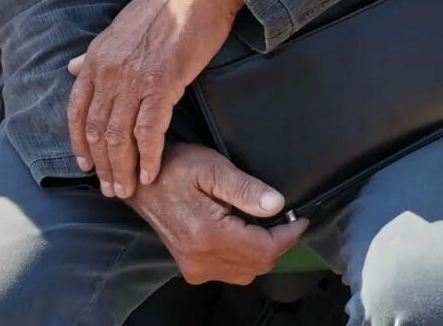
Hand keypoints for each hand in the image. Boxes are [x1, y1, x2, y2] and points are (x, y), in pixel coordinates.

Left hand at [67, 0, 243, 196]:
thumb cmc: (167, 5)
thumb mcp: (121, 28)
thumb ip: (97, 55)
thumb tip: (73, 69)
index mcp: (97, 58)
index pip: (77, 112)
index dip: (79, 144)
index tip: (87, 166)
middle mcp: (108, 72)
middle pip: (97, 131)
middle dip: (103, 166)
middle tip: (111, 189)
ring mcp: (133, 79)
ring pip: (119, 137)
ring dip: (122, 169)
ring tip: (129, 190)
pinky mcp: (162, 83)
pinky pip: (149, 130)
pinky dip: (148, 156)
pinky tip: (150, 173)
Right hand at [123, 143, 306, 285]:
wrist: (141, 182)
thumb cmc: (175, 169)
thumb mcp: (213, 168)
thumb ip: (246, 189)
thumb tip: (278, 204)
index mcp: (209, 237)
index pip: (265, 250)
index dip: (290, 236)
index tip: (301, 218)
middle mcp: (201, 260)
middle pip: (258, 265)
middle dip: (280, 244)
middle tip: (290, 220)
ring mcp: (194, 268)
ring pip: (246, 272)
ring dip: (264, 252)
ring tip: (272, 226)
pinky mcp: (191, 268)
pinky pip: (231, 271)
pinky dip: (247, 257)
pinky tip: (249, 234)